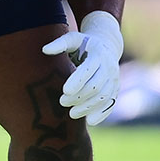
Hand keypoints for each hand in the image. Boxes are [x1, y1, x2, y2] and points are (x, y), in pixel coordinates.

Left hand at [41, 11, 123, 125]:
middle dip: (79, 96)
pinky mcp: (115, 89)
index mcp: (98, 54)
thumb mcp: (72, 39)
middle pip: (96, 86)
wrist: (106, 46)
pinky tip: (90, 121)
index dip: (78, 81)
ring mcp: (114, 79)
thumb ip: (59, 44)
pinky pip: (110, 103)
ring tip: (71, 114)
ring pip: (103, 97)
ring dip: (88, 107)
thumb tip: (45, 49)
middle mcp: (109, 67)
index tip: (64, 91)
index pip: (88, 70)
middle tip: (61, 102)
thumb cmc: (83, 44)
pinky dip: (102, 113)